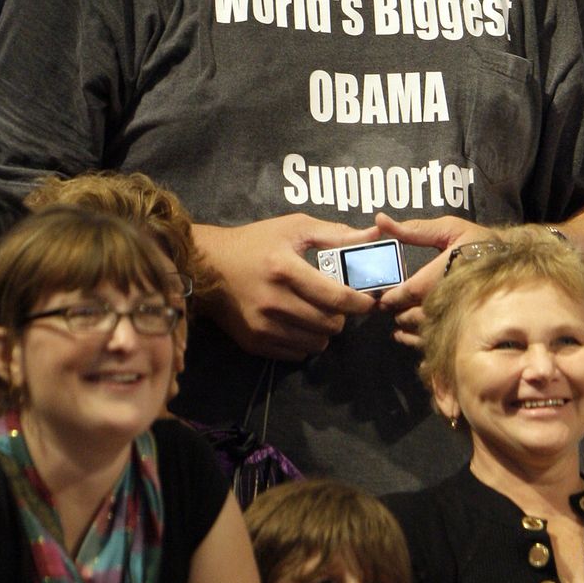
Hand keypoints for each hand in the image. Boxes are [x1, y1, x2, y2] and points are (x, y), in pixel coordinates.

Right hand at [194, 215, 379, 360]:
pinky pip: (297, 353)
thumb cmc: (257, 242)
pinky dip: (306, 341)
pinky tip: (299, 321)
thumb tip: (374, 237)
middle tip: (338, 302)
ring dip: (325, 330)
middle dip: (342, 315)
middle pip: (330, 324)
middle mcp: (274, 301)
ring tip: (318, 311)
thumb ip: (336, 235)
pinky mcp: (255, 343)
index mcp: (285, 269)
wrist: (209, 267)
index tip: (370, 300)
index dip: (361, 302)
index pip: (336, 297)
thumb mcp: (295, 228)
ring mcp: (263, 326)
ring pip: (317, 343)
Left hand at [374, 212, 499, 346]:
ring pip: (427, 330)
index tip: (381, 298)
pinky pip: (441, 339)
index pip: (411, 290)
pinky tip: (410, 338)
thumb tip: (380, 220)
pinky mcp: (465, 325)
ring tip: (396, 327)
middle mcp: (450, 297)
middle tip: (386, 310)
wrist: (510, 259)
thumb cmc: (476, 241)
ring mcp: (459, 314)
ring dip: (408, 330)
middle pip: (416, 314)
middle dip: (399, 313)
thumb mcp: (448, 228)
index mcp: (444, 272)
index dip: (392, 296)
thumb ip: (414, 229)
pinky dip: (421, 342)